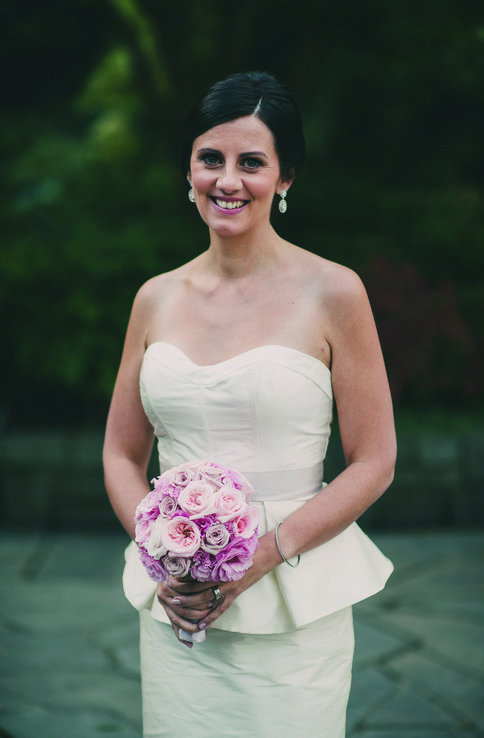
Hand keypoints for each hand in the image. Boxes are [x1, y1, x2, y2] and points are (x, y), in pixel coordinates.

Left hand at [156, 533, 279, 645]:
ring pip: (207, 600)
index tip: (171, 579)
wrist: (266, 554)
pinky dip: (210, 618)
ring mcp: (230, 587)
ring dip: (192, 606)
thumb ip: (213, 552)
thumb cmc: (246, 547)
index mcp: (219, 565)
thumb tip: (193, 553)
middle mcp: (222, 577)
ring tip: (180, 608)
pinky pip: (221, 609)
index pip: (197, 574)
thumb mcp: (228, 547)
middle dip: (183, 594)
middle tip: (170, 596)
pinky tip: (201, 625)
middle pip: (198, 589)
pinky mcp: (236, 593)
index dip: (183, 578)